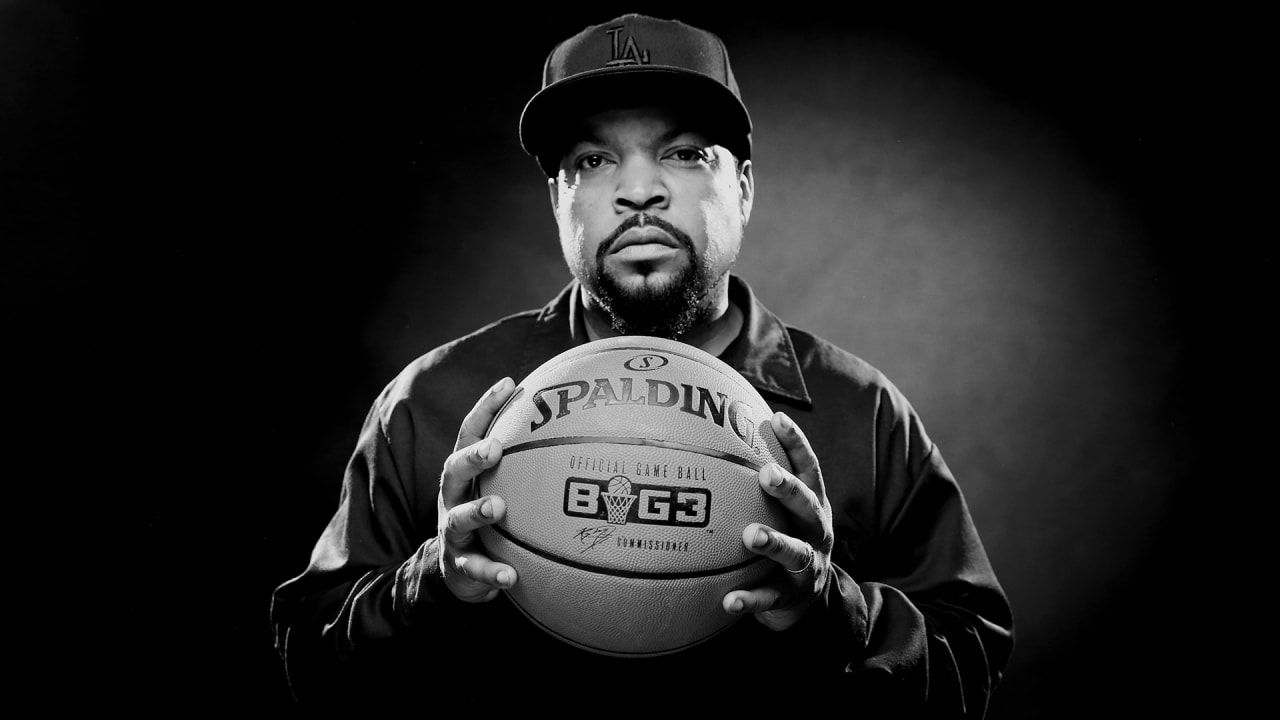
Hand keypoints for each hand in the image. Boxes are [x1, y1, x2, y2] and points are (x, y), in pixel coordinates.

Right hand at [435, 376, 518, 601]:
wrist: (460, 571)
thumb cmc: (492, 519)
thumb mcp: (501, 487)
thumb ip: (528, 462)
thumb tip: (580, 426)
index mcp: (466, 475)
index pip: (471, 434)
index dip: (486, 408)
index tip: (508, 384)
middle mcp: (454, 498)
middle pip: (453, 470)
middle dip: (472, 458)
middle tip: (493, 450)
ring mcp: (454, 532)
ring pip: (458, 519)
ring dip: (477, 511)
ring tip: (498, 508)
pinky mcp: (460, 565)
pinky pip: (475, 568)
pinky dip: (491, 572)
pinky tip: (511, 577)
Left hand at [723, 411, 833, 629]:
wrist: (809, 600)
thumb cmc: (786, 539)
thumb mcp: (784, 512)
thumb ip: (763, 484)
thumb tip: (719, 437)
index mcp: (812, 507)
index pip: (808, 469)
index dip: (797, 444)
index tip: (777, 419)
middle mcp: (816, 533)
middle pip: (807, 506)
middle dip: (789, 490)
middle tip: (767, 475)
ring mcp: (808, 566)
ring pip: (794, 553)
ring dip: (774, 542)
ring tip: (750, 536)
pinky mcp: (792, 597)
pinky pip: (770, 598)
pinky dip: (750, 599)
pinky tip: (728, 600)